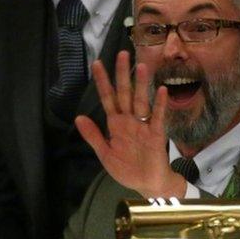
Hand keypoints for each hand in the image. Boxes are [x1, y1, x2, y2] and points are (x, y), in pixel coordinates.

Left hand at [75, 50, 185, 198]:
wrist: (147, 185)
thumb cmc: (127, 169)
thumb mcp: (105, 153)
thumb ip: (93, 136)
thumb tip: (78, 117)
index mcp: (116, 124)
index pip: (108, 98)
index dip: (102, 82)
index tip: (97, 64)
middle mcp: (129, 120)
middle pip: (125, 93)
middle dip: (122, 74)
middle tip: (122, 54)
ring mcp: (143, 125)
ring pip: (141, 101)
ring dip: (141, 84)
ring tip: (141, 66)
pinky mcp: (156, 134)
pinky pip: (158, 117)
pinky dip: (160, 105)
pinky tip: (161, 91)